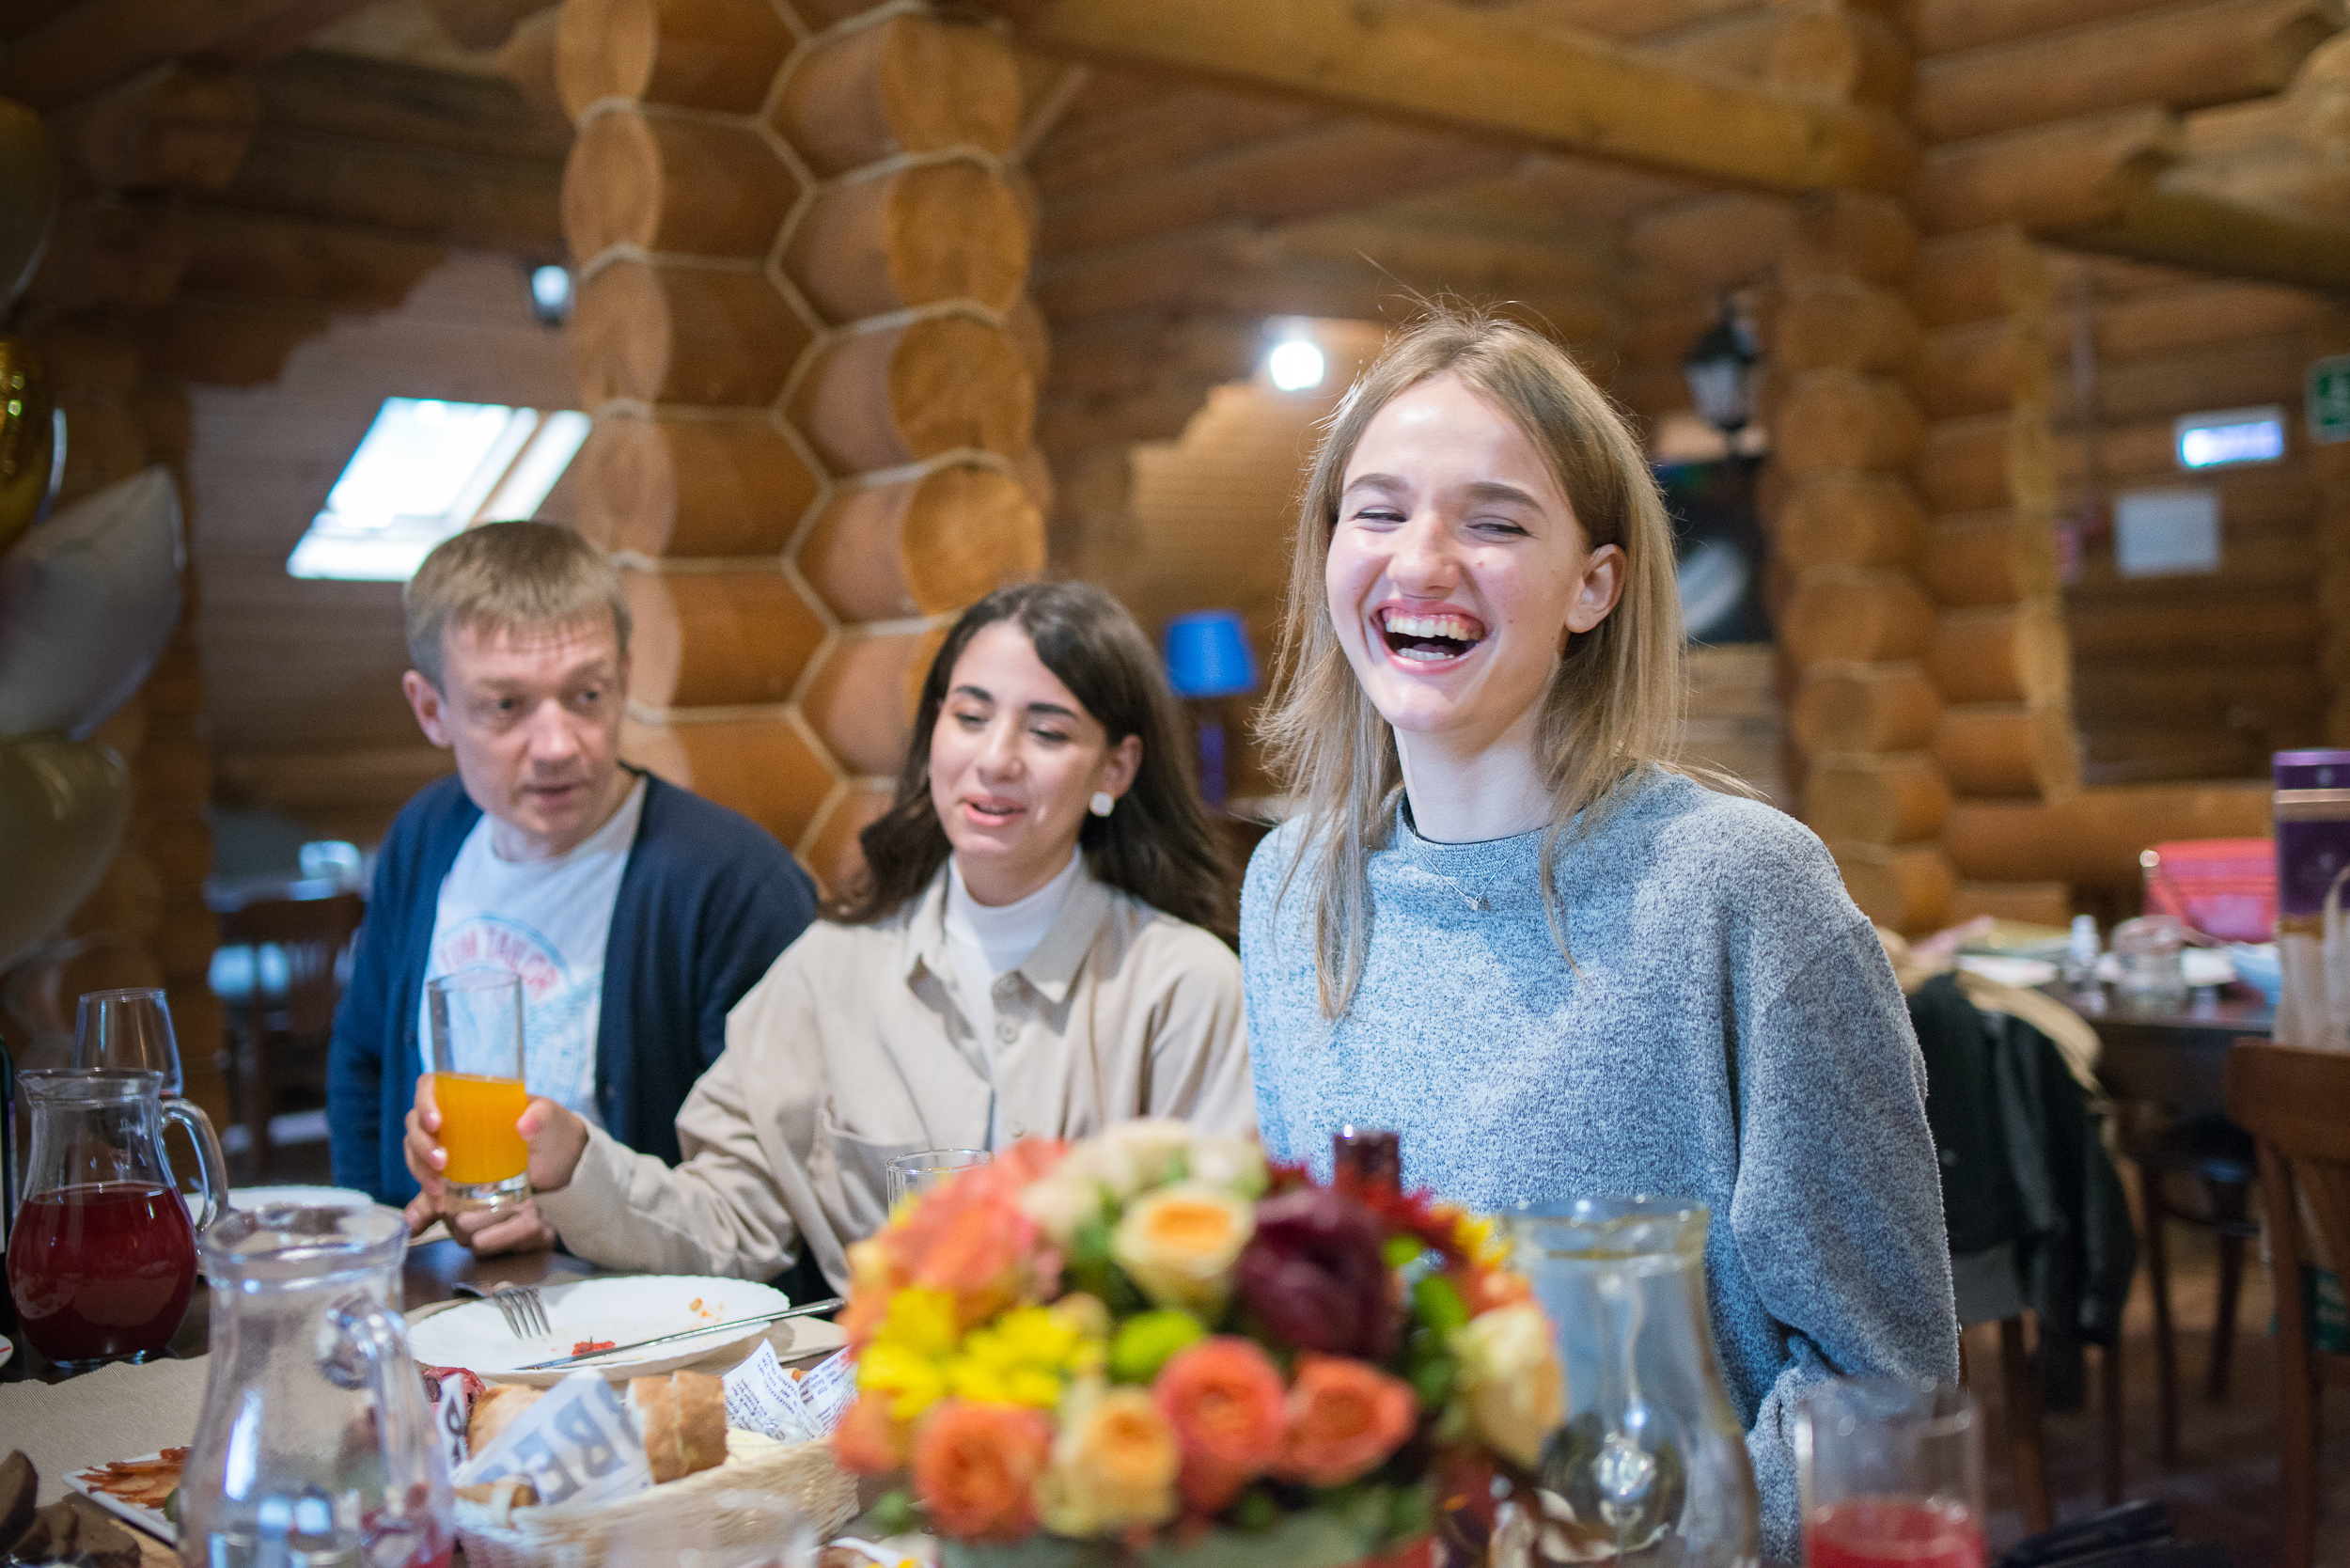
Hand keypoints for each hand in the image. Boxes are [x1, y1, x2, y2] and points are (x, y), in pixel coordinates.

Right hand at [401, 1080, 591, 1243]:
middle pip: (416, 1124)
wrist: (564, 1165)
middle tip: (441, 1164)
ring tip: (439, 1191)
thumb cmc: (553, 1131)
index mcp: (472, 1096)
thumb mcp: (551, 1117)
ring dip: (420, 1171)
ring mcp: (451, 1147)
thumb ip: (541, 1115)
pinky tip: (438, 1205)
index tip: (436, 1123)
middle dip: (421, 1145)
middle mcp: (454, 1120)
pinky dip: (426, 1194)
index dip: (424, 1101)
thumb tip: (523, 1125)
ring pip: (416, 1153)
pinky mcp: (454, 1175)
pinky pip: (428, 1180)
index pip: (431, 1086)